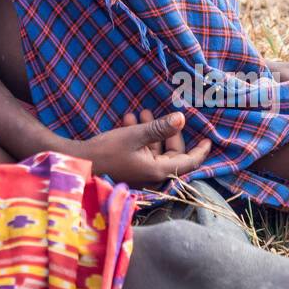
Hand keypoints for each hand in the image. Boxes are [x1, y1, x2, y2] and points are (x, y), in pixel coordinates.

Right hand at [69, 111, 211, 189]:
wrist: (79, 163)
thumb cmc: (107, 151)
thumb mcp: (135, 136)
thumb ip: (160, 128)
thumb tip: (182, 118)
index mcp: (158, 171)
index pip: (189, 162)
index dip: (201, 150)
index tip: (209, 139)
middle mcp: (152, 176)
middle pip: (171, 154)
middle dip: (167, 132)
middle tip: (160, 112)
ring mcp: (141, 174)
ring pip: (155, 151)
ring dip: (151, 131)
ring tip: (141, 112)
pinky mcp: (131, 170)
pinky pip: (143, 153)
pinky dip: (140, 137)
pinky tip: (129, 119)